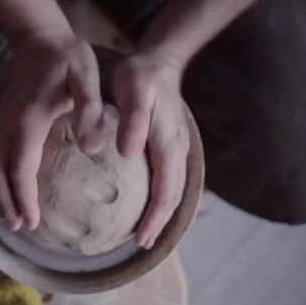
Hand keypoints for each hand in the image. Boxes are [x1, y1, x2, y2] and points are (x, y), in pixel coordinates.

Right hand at [0, 30, 103, 230]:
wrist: (40, 39)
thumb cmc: (67, 59)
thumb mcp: (86, 78)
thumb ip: (89, 110)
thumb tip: (92, 149)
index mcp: (29, 120)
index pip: (21, 168)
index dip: (23, 197)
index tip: (32, 221)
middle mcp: (9, 124)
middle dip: (6, 202)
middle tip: (17, 227)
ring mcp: (2, 121)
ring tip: (7, 216)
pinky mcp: (3, 118)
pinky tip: (3, 185)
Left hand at [112, 54, 189, 248]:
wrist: (159, 61)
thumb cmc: (141, 76)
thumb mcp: (134, 91)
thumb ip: (133, 121)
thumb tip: (129, 153)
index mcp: (167, 145)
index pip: (165, 192)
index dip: (154, 218)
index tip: (140, 239)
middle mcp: (176, 151)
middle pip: (173, 197)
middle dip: (160, 223)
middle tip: (142, 243)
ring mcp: (176, 148)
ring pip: (175, 189)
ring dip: (163, 213)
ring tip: (147, 230)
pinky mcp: (170, 144)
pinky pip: (170, 178)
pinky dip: (164, 197)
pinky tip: (150, 201)